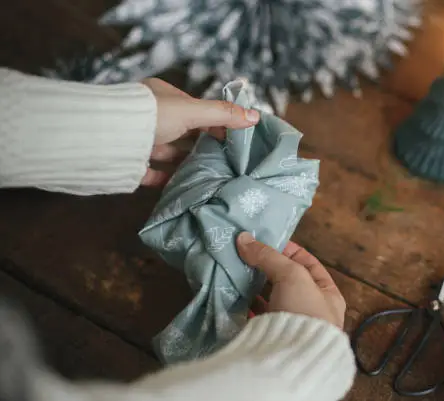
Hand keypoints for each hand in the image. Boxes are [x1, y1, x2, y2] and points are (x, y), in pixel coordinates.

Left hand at [140, 78, 259, 186]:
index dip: (214, 123)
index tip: (232, 139)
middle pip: (182, 133)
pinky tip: (183, 186)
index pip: (194, 110)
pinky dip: (167, 179)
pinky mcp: (129, 162)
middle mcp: (149, 117)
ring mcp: (138, 140)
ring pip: (167, 153)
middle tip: (224, 159)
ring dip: (185, 162)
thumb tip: (255, 116)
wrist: (108, 137)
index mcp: (161, 98)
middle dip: (201, 145)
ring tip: (207, 175)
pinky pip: (152, 172)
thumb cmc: (151, 116)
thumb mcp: (192, 111)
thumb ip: (222, 114)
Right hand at [236, 232, 345, 328]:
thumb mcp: (292, 275)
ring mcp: (291, 324)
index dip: (289, 250)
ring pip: (271, 297)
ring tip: (237, 271)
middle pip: (286, 280)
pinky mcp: (271, 336)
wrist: (292, 359)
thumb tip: (244, 239)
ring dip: (255, 285)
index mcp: (327, 293)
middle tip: (246, 255)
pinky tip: (234, 295)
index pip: (308, 263)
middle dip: (267, 268)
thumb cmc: (304, 312)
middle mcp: (311, 309)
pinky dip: (246, 304)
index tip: (266, 241)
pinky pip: (258, 315)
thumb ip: (268, 256)